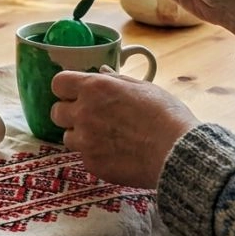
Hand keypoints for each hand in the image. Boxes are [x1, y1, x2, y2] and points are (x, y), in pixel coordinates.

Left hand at [50, 68, 198, 188]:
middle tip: (91, 116)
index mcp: (95, 88)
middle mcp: (84, 113)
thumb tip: (101, 71)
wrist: (178, 154)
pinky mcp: (92, 163)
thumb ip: (115, 79)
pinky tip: (116, 153)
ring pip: (68, 136)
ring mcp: (86, 140)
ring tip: (107, 137)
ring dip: (81, 136)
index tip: (75, 93)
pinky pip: (84, 157)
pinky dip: (95, 155)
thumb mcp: (144, 87)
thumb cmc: (166, 116)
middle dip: (70, 113)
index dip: (66, 88)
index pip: (58, 83)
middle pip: (57, 112)